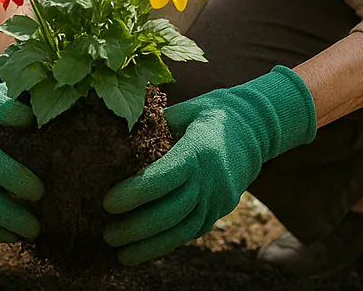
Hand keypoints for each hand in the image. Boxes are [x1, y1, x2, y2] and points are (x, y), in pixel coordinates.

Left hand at [103, 66, 315, 263]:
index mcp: (198, 150)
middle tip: (106, 233)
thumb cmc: (213, 112)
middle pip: (170, 212)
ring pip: (182, 231)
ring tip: (120, 254)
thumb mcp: (188, 109)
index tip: (107, 202)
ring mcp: (218, 200)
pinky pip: (191, 232)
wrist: (257, 128)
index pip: (162, 179)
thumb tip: (123, 132)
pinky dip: (166, 243)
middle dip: (135, 228)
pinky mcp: (220, 212)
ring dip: (149, 246)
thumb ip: (158, 124)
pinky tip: (143, 250)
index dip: (133, 194)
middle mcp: (210, 180)